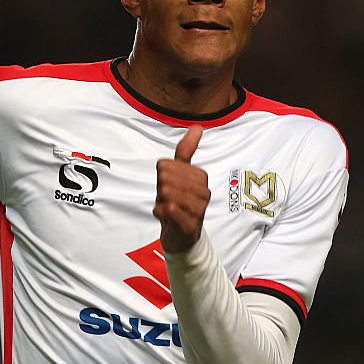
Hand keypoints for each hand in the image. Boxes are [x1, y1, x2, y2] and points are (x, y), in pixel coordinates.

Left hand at [153, 125, 210, 252]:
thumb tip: (197, 127)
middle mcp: (203, 192)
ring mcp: (199, 209)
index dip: (162, 176)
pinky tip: (165, 215)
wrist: (182, 236)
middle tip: (167, 200)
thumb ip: (187, 151)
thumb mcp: (179, 175)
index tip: (170, 186)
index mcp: (200, 177)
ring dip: (160, 202)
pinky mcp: (190, 224)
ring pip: (167, 193)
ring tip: (168, 208)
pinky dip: (160, 212)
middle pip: (166, 178)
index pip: (167, 165)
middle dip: (160, 190)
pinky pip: (169, 209)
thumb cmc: (179, 204)